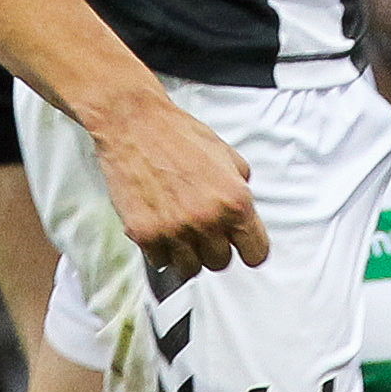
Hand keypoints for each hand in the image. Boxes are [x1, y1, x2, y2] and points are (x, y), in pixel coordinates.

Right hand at [79, 80, 265, 270]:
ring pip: (190, 268)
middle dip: (213, 246)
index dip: (247, 248)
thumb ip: (240, 188)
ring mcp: (175, 230)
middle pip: (221, 262)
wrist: (134, 123)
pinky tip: (159, 225)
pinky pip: (159, 260)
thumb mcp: (227, 155)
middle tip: (202, 227)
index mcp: (235, 201)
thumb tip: (244, 214)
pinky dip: (159, 248)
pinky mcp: (145, 234)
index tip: (239, 245)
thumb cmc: (178, 134)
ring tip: (179, 229)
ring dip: (186, 252)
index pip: (256, 253)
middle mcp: (207, 220)